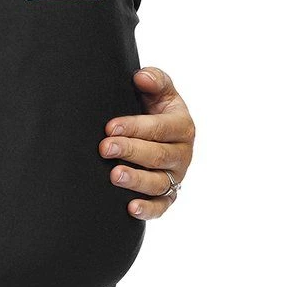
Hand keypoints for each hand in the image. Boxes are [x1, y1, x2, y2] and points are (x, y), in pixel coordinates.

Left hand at [100, 66, 194, 219]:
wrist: (154, 137)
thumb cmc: (153, 112)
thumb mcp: (159, 94)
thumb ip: (155, 81)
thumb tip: (141, 77)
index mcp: (182, 126)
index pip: (161, 128)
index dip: (136, 127)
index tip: (110, 126)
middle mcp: (182, 154)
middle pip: (158, 156)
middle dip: (130, 151)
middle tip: (105, 148)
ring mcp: (175, 177)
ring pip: (158, 183)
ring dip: (136, 180)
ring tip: (114, 175)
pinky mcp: (167, 197)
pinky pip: (160, 207)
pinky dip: (148, 210)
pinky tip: (130, 208)